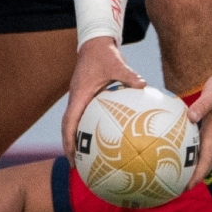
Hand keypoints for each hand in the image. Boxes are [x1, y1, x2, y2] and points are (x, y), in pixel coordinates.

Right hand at [60, 37, 145, 157]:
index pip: (69, 122)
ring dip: (77, 141)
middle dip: (70, 147)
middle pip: (68, 128)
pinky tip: (104, 141)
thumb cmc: (104, 55)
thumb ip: (128, 75)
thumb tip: (143, 85)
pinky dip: (88, 130)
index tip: (73, 156)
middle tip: (77, 166)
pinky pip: (84, 118)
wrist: (95, 44)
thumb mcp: (117, 64)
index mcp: (79, 95)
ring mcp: (79, 100)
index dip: (69, 140)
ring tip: (86, 160)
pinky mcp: (85, 99)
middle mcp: (76, 100)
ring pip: (74, 124)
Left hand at [182, 69, 211, 188]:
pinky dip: (191, 153)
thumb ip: (201, 106)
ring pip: (203, 157)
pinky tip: (178, 152)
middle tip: (177, 189)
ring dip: (192, 168)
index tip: (187, 187)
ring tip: (176, 177)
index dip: (197, 176)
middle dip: (193, 178)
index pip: (206, 161)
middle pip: (204, 164)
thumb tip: (190, 117)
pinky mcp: (211, 129)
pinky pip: (200, 146)